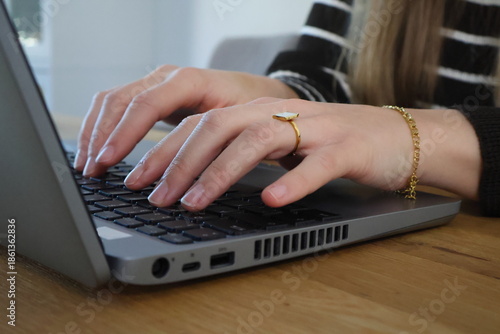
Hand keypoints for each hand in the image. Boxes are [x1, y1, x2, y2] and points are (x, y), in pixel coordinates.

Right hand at [74, 66, 297, 176]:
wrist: (251, 92)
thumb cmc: (248, 109)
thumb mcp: (238, 125)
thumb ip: (215, 145)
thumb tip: (190, 182)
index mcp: (190, 81)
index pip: (147, 104)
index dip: (124, 134)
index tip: (108, 160)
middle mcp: (167, 77)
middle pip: (121, 101)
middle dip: (102, 137)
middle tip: (92, 171)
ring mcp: (155, 82)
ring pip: (111, 100)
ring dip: (94, 133)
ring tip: (87, 166)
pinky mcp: (150, 93)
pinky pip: (115, 104)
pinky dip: (100, 127)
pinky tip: (94, 150)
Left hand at [124, 99, 422, 210]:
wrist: (393, 135)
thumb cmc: (330, 143)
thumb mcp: (277, 142)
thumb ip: (240, 150)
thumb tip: (189, 175)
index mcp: (259, 111)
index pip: (200, 124)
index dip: (164, 150)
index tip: (137, 179)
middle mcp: (280, 114)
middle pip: (218, 127)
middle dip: (179, 163)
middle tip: (156, 197)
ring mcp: (315, 129)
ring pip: (258, 142)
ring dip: (221, 173)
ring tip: (195, 203)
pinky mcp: (347, 149)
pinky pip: (317, 165)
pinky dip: (293, 182)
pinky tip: (273, 201)